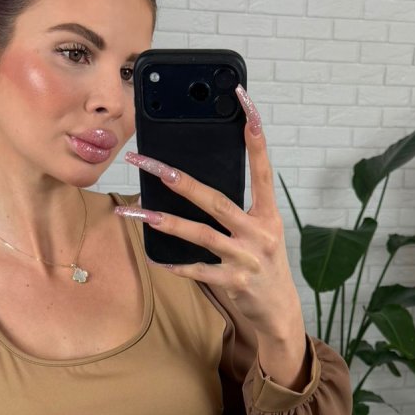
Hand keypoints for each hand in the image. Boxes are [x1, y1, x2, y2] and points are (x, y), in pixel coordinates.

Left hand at [116, 83, 305, 345]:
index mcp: (268, 214)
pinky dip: (175, 264)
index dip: (254, 135)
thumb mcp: (261, 232)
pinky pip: (197, 270)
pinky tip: (154, 257)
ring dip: (163, 222)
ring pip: (199, 234)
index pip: (261, 167)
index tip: (244, 101)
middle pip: (214, 199)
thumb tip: (196, 185)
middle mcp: (259, 232)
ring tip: (134, 211)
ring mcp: (246, 258)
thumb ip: (238, 211)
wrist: (280, 312)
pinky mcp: (234, 282)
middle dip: (176, 179)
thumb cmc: (264, 265)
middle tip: (145, 161)